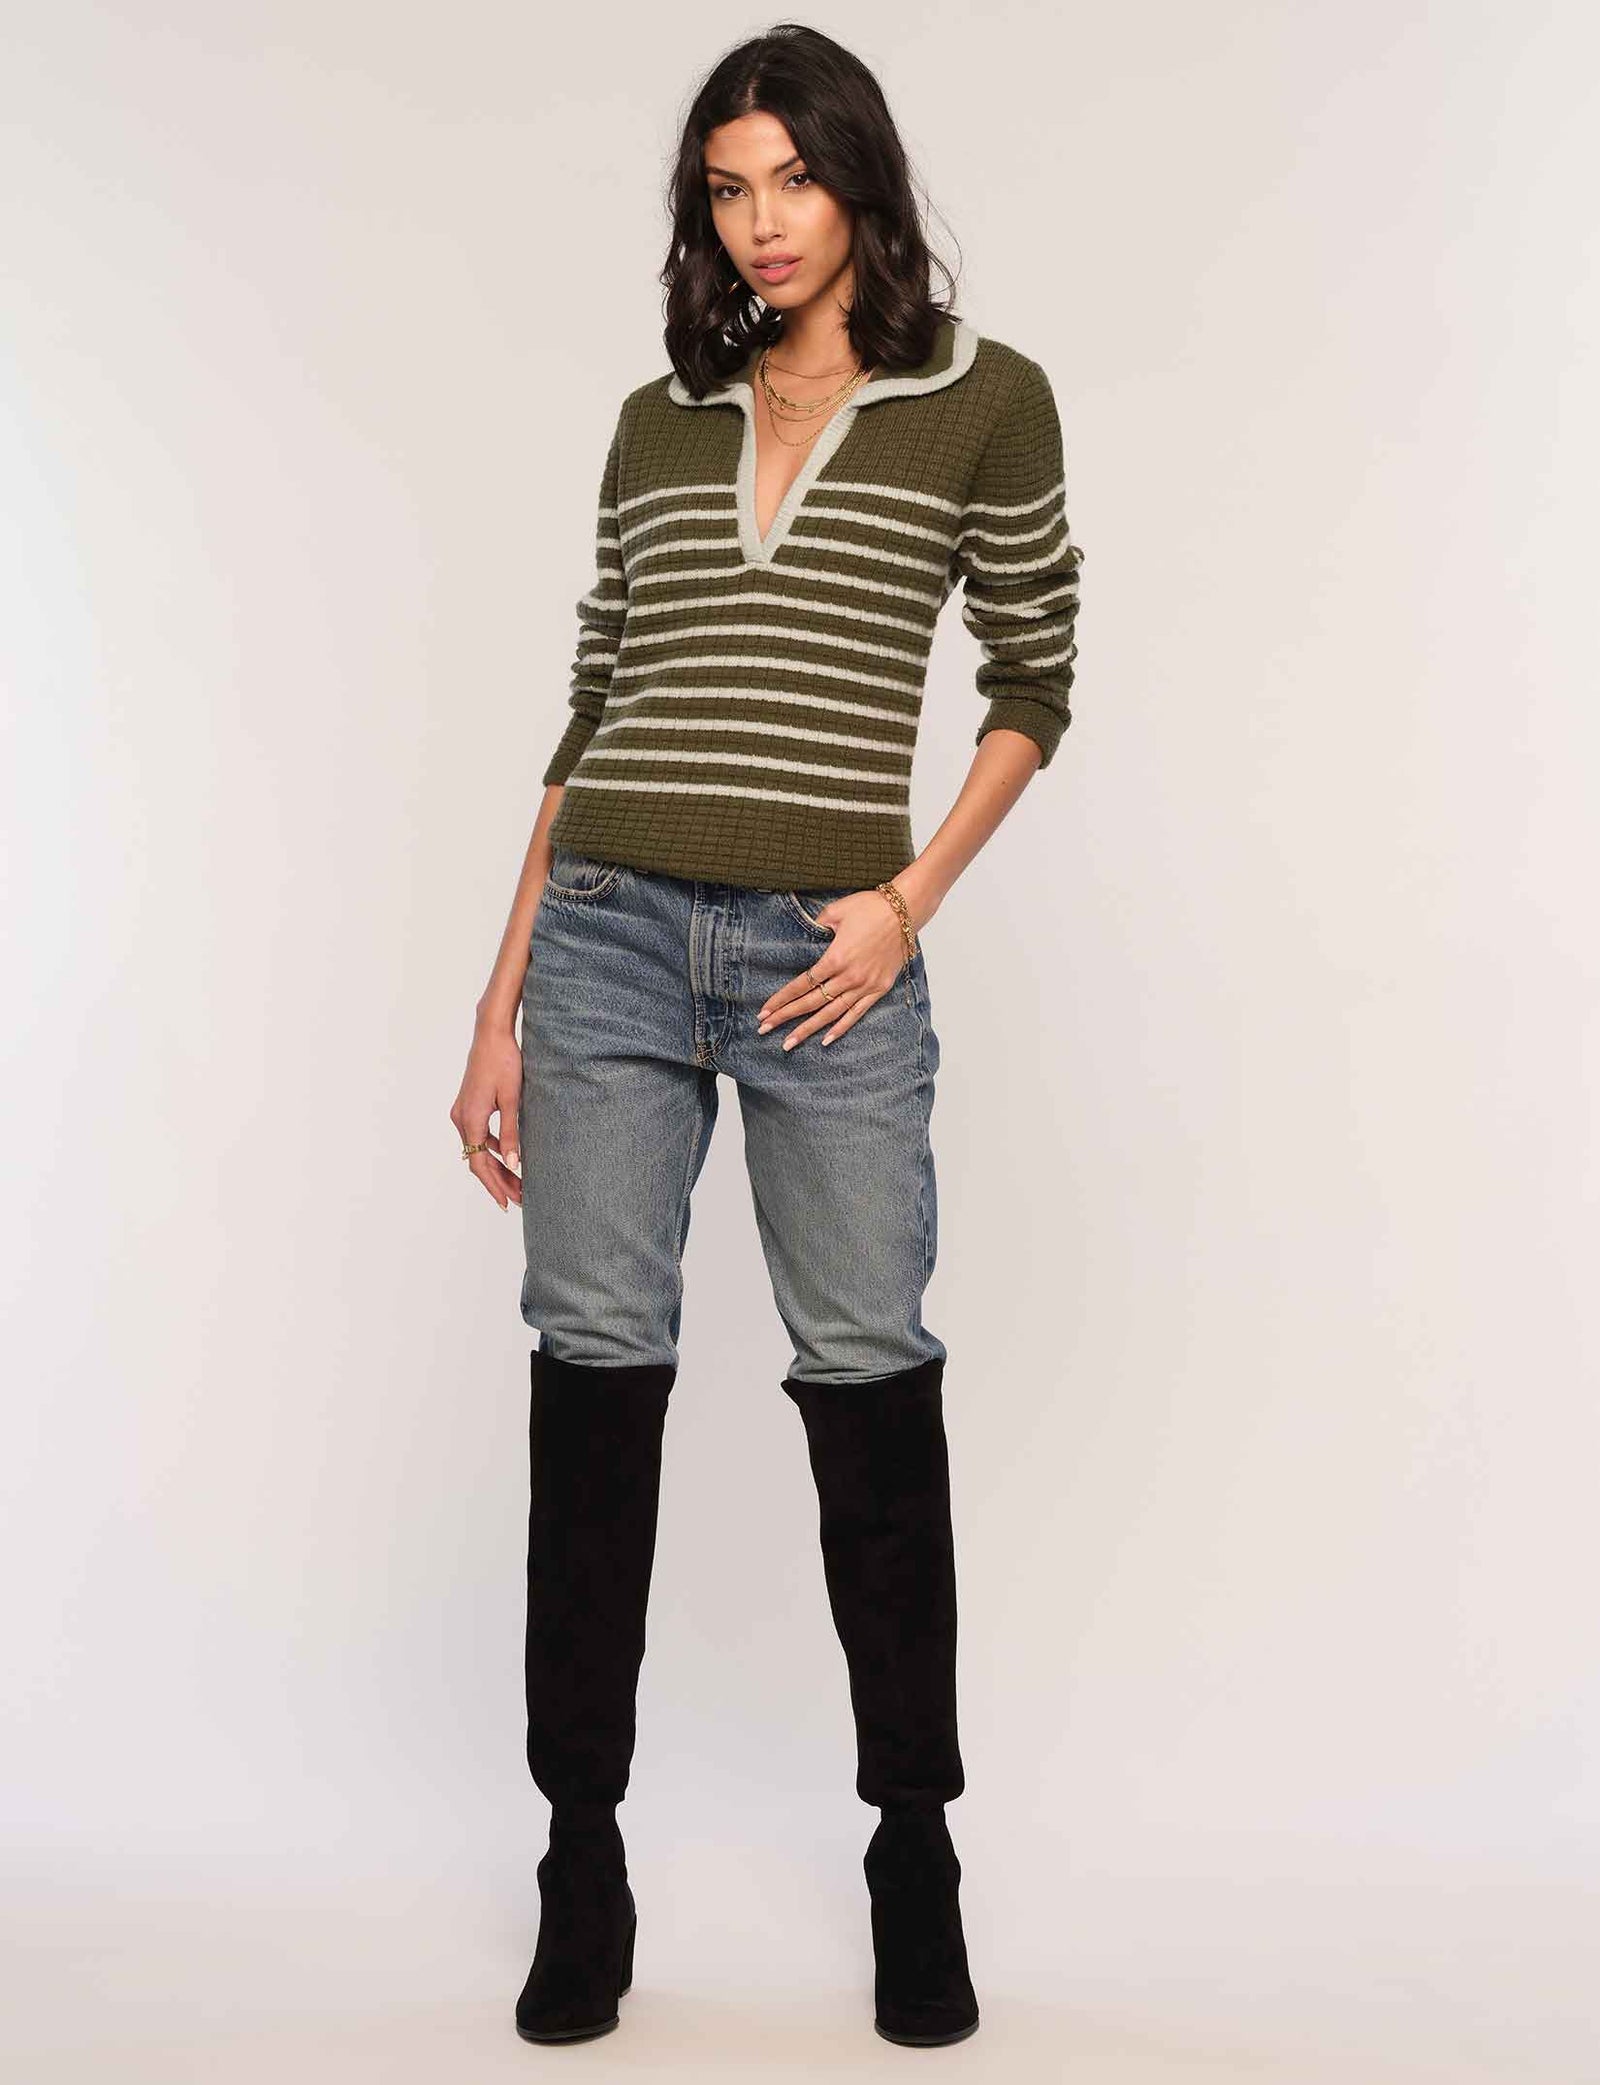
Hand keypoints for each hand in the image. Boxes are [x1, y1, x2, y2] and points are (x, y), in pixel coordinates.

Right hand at [450, 1016, 524, 1209]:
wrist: (491, 1035)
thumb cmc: (504, 1063)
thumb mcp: (513, 1100)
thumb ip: (512, 1134)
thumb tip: (514, 1165)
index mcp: (471, 1120)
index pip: (480, 1164)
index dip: (494, 1186)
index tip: (507, 1203)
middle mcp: (461, 1118)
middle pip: (478, 1160)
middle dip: (498, 1181)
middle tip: (519, 1198)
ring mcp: (462, 1112)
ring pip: (478, 1149)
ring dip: (496, 1166)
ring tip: (518, 1182)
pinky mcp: (468, 1105)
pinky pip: (478, 1135)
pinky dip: (492, 1149)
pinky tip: (509, 1156)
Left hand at [757, 890, 915, 1050]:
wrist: (905, 911)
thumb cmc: (870, 907)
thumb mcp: (836, 911)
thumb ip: (817, 926)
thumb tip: (807, 934)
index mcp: (835, 959)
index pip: (801, 985)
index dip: (781, 999)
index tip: (764, 1011)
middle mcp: (848, 977)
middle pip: (811, 1003)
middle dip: (786, 1017)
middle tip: (764, 1030)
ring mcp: (865, 986)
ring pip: (831, 1014)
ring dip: (808, 1029)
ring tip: (789, 1043)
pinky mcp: (878, 989)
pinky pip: (856, 1013)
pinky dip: (841, 1028)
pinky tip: (826, 1040)